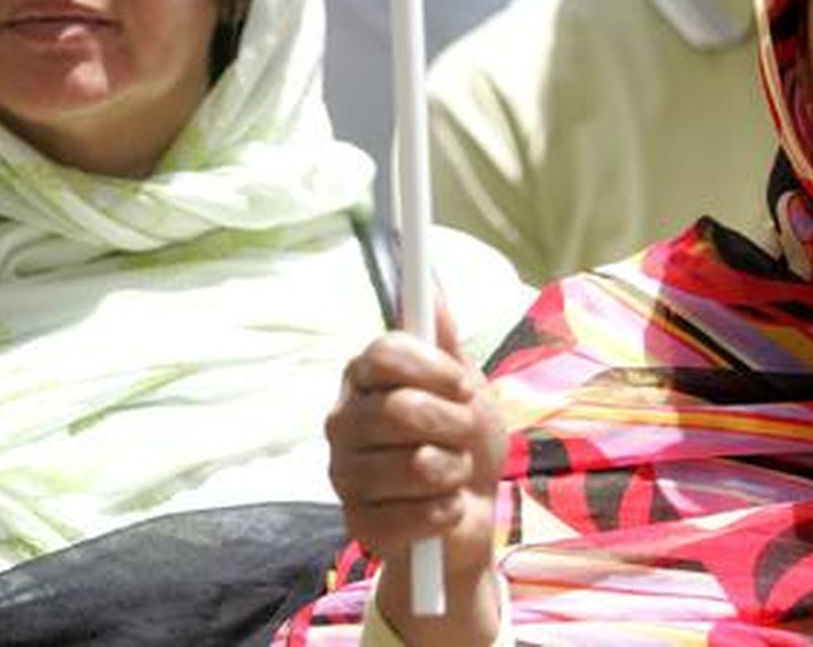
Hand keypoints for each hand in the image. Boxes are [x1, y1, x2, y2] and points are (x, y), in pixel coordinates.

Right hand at [326, 304, 506, 640]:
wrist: (469, 511)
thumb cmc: (462, 440)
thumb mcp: (464, 386)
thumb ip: (445, 343)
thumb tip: (432, 288)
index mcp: (363, 379)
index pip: (383, 354)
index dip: (432, 369)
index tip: (463, 385)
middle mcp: (343, 422)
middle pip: (399, 409)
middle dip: (452, 424)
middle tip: (463, 432)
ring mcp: (344, 475)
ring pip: (414, 465)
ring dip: (453, 471)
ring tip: (453, 473)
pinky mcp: (358, 525)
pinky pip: (411, 515)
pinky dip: (444, 513)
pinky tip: (444, 508)